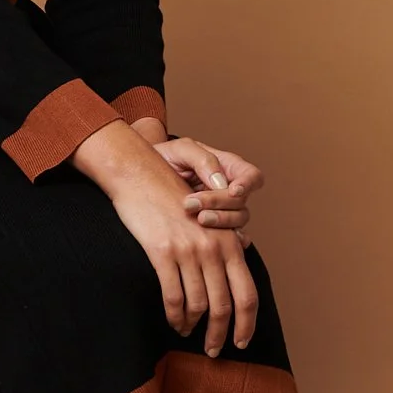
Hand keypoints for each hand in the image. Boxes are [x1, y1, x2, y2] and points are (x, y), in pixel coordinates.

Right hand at [69, 121, 258, 354]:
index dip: (247, 324)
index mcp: (229, 242)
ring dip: (193, 326)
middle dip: (220, 334)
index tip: (241, 342)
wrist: (140, 176)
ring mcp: (189, 251)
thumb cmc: (172, 196)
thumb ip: (225, 239)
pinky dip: (174, 315)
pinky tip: (173, 321)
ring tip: (187, 333)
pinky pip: (173, 296)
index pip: (247, 293)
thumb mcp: (207, 216)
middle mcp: (214, 248)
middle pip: (224, 306)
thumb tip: (244, 252)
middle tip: (214, 350)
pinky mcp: (162, 253)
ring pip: (198, 305)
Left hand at [130, 123, 262, 245]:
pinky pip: (228, 239)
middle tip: (192, 204)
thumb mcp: (179, 149)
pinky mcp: (212, 228)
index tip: (233, 190)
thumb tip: (220, 182)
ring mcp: (222, 211)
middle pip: (242, 203)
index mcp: (227, 167)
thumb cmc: (163, 158)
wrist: (141, 176)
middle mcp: (229, 190)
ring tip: (195, 218)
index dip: (248, 185)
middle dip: (219, 204)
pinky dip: (225, 242)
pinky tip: (214, 243)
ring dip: (219, 222)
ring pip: (237, 222)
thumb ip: (202, 159)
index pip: (252, 176)